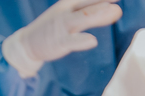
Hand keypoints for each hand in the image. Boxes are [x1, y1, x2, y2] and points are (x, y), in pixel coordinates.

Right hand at [1, 0, 122, 77]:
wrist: (28, 43)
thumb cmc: (55, 29)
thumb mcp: (73, 15)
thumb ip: (95, 14)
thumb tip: (117, 9)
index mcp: (70, 2)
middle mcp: (67, 10)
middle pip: (88, 3)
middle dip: (104, 0)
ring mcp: (62, 25)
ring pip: (82, 18)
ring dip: (97, 13)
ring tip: (114, 11)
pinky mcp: (59, 41)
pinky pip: (71, 41)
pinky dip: (81, 40)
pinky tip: (92, 41)